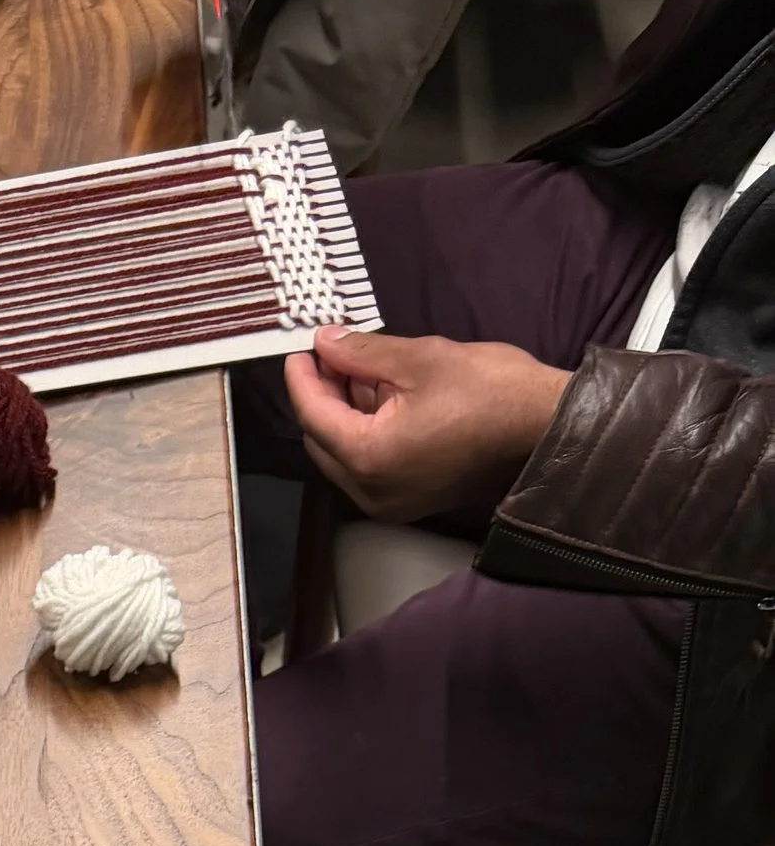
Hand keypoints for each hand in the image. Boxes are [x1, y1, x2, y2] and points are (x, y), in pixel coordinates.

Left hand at [284, 327, 570, 522]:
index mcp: (368, 458)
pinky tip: (383, 396)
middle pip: (321, 440)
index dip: (302, 378)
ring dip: (346, 413)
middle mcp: (370, 492)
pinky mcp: (410, 500)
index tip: (300, 349)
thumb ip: (362, 353)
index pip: (313, 416)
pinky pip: (370, 465)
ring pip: (344, 454)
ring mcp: (390, 503)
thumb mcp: (420, 359)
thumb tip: (325, 343)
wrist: (545, 427)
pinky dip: (367, 432)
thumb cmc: (491, 391)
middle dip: (322, 397)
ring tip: (362, 369)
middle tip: (333, 355)